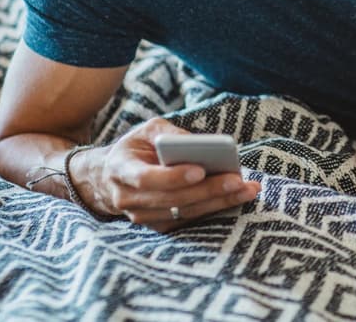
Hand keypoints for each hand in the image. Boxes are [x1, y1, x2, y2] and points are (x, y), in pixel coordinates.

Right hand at [71, 118, 259, 231]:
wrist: (109, 178)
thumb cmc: (136, 148)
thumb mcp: (147, 131)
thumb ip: (170, 134)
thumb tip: (200, 143)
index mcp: (121, 169)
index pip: (146, 178)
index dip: (173, 176)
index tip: (200, 170)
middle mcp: (128, 198)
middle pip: (172, 198)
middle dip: (208, 189)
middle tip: (238, 180)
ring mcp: (141, 217)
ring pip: (184, 212)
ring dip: (218, 202)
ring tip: (247, 189)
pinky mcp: (157, 225)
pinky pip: (188, 220)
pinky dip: (214, 209)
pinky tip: (237, 198)